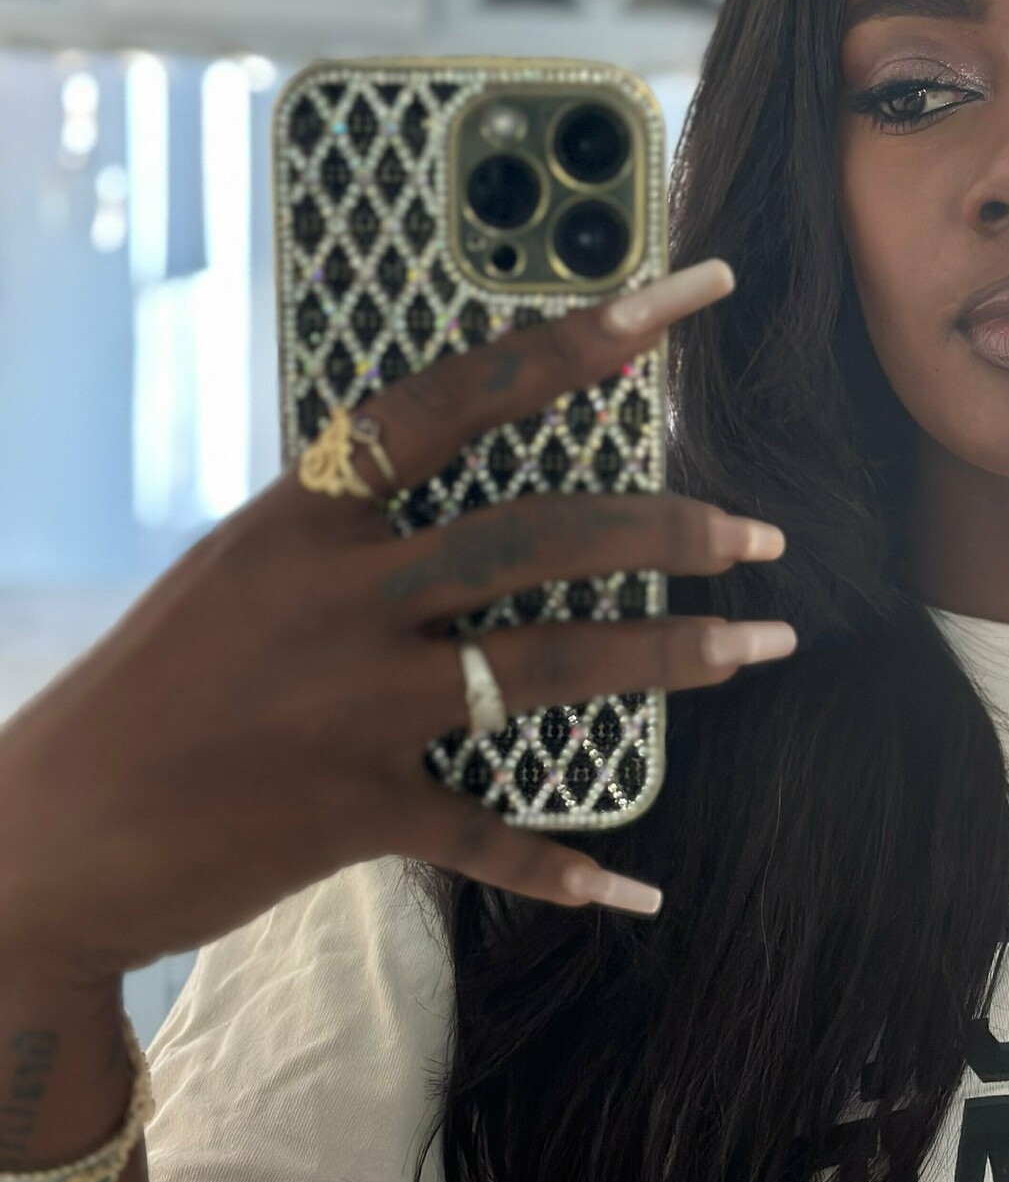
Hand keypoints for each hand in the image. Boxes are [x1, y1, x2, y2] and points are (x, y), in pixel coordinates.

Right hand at [0, 259, 794, 993]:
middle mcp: (335, 594)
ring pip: (546, 667)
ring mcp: (348, 704)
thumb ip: (348, 531)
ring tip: (763, 645)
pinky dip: (563, 864)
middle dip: (666, 529)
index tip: (681, 300)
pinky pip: (489, 835)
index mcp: (304, 513)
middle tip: (764, 532)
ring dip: (670, 657)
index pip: (458, 402)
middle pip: (535, 536)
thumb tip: (458, 492)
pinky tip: (639, 882)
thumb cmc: (154, 689)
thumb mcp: (240, 572)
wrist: (50, 836)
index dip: (576, 343)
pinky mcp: (354, 811)